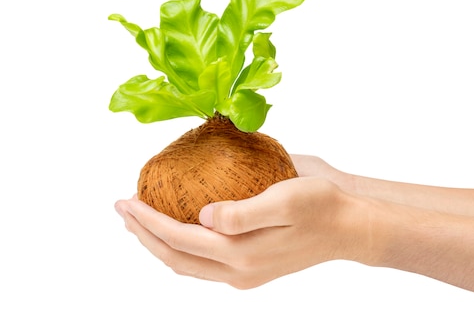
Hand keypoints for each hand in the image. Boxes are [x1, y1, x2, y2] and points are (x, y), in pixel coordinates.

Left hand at [114, 173, 367, 288]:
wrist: (350, 228)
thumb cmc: (321, 206)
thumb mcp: (285, 199)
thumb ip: (242, 212)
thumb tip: (202, 216)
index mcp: (242, 253)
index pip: (179, 238)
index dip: (148, 221)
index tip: (126, 201)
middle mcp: (238, 271)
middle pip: (175, 258)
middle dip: (144, 235)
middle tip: (123, 209)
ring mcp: (244, 274)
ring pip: (187, 265)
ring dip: (159, 244)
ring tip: (140, 221)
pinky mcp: (251, 269)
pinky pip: (204, 263)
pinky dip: (181, 248)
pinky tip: (178, 230)